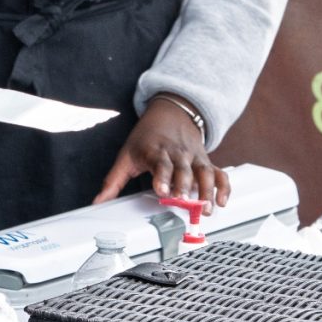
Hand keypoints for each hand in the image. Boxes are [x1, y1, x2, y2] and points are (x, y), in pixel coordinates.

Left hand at [93, 95, 230, 206]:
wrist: (170, 113)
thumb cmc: (147, 138)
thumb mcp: (126, 155)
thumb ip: (113, 181)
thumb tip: (98, 201)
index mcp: (156, 151)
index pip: (160, 164)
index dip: (162, 177)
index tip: (162, 191)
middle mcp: (177, 154)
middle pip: (184, 170)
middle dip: (184, 186)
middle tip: (184, 201)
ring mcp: (194, 157)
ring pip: (204, 172)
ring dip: (207, 190)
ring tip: (206, 208)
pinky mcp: (205, 161)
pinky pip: (218, 173)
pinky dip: (223, 186)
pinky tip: (222, 200)